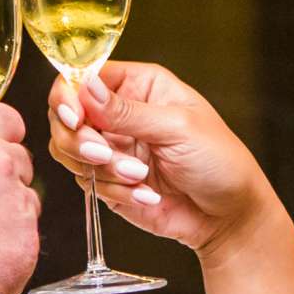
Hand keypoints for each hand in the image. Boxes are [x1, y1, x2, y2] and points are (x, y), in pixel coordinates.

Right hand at [44, 63, 271, 254]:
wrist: (228, 216)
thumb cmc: (219, 161)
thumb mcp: (178, 128)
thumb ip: (127, 111)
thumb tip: (85, 86)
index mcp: (138, 85)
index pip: (83, 77)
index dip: (69, 96)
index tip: (74, 118)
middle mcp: (119, 113)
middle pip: (65, 115)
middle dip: (80, 139)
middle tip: (105, 154)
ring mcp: (111, 147)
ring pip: (69, 151)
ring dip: (102, 169)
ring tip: (141, 177)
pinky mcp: (107, 180)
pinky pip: (86, 182)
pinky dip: (114, 191)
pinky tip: (148, 195)